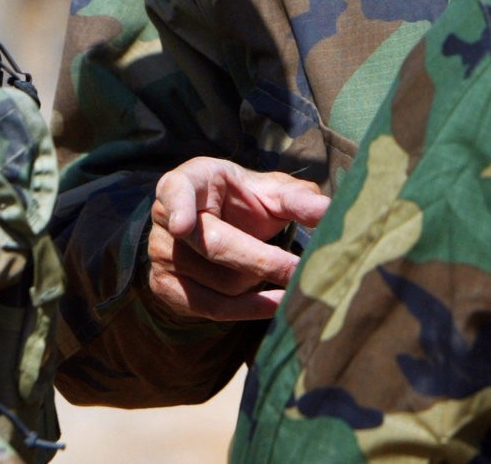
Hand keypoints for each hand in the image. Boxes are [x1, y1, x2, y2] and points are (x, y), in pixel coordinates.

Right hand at [146, 158, 330, 323]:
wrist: (217, 226)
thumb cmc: (245, 201)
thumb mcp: (270, 191)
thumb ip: (297, 198)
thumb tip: (328, 211)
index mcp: (187, 182)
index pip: (176, 191)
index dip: (179, 207)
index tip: (184, 226)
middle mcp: (166, 220)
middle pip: (213, 246)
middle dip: (261, 260)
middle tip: (300, 270)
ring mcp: (161, 256)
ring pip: (219, 281)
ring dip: (258, 282)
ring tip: (284, 273)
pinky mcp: (165, 287)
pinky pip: (210, 307)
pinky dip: (249, 308)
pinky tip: (277, 304)